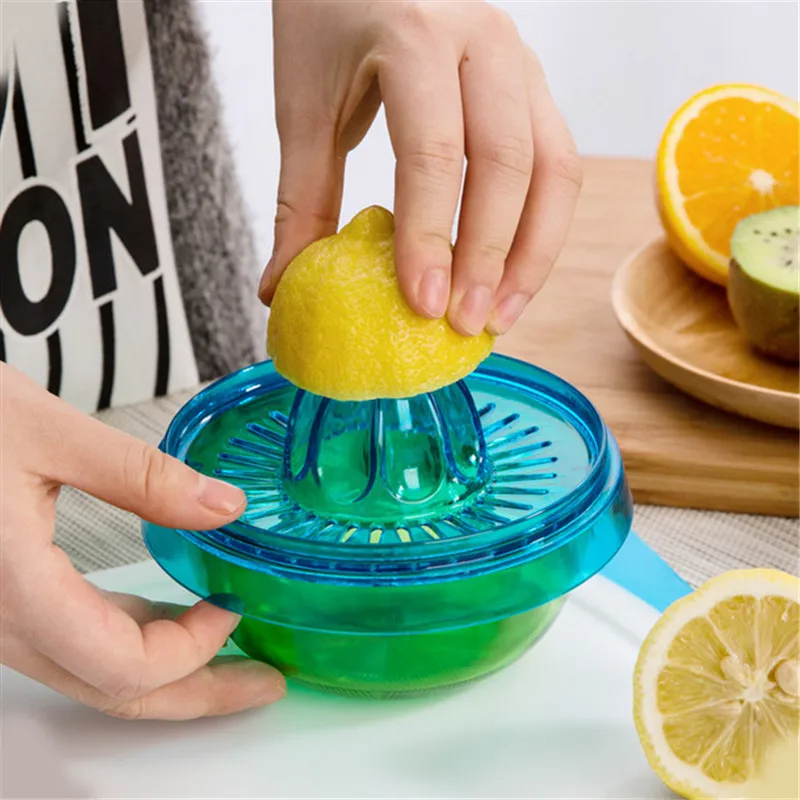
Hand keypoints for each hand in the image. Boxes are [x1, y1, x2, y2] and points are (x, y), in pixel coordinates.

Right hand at [0, 364, 284, 718]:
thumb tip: (224, 506)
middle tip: (261, 685)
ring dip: (167, 670)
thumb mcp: (47, 431)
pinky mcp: (4, 599)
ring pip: (93, 673)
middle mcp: (0, 623)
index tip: (233, 606)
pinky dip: (130, 640)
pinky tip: (166, 618)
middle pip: (114, 690)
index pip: (121, 665)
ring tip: (229, 653)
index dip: (192, 650)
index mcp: (13, 588)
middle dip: (197, 693)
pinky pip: (74, 642)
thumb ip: (141, 474)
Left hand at [259, 0, 581, 336]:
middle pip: (509, 162)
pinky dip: (541, 227)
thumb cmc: (329, 16)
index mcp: (416, 33)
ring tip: (499, 315)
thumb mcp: (304, 101)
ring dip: (532, 252)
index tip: (422, 305)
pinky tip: (512, 274)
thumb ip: (299, 197)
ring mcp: (520, 60)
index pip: (433, 151)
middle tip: (465, 325)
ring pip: (554, 167)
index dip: (430, 236)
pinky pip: (557, 162)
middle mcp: (484, 40)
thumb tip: (281, 288)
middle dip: (490, 255)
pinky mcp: (533, 86)